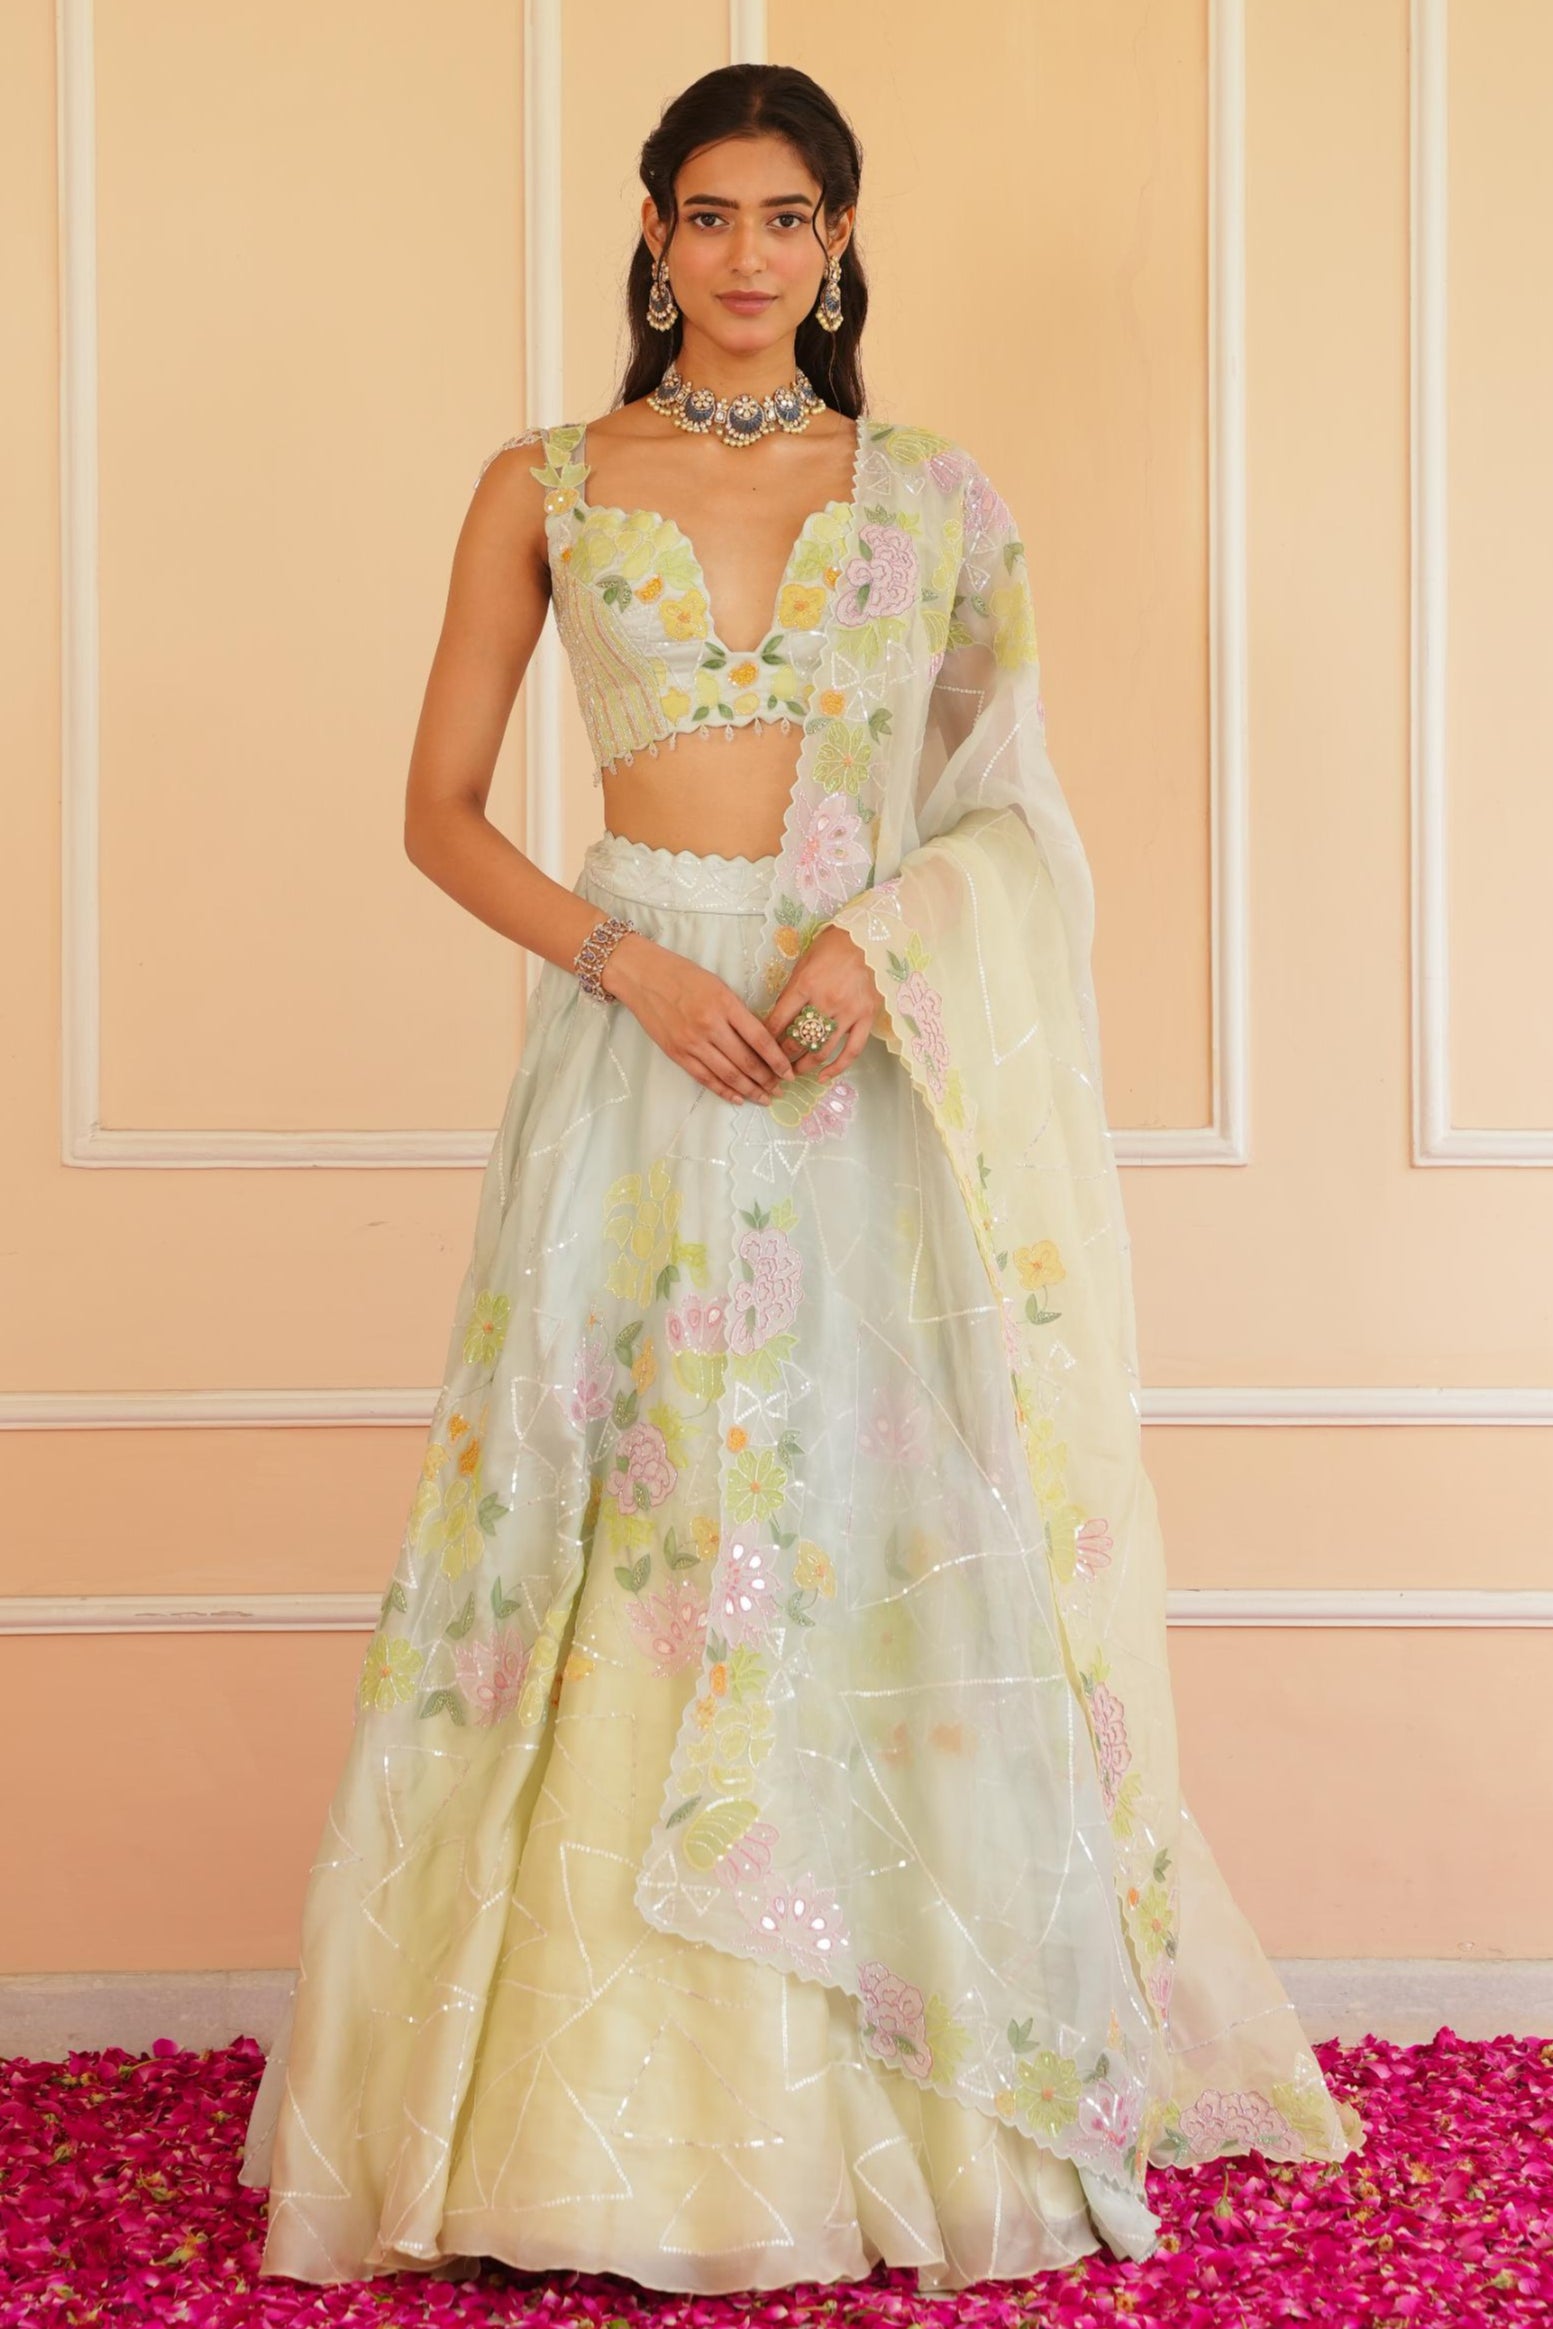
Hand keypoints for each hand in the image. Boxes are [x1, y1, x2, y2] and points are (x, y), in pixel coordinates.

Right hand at [600, 932, 797, 1105]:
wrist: (642, 976)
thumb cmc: (683, 975)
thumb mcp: (718, 985)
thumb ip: (738, 1012)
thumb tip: (760, 1041)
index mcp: (725, 1004)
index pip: (759, 1039)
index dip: (777, 1060)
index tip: (789, 1072)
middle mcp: (710, 1025)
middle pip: (746, 1061)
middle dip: (767, 1079)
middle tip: (781, 1089)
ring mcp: (692, 1042)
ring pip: (728, 1074)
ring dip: (750, 1090)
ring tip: (765, 1098)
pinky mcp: (677, 1053)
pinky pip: (705, 1078)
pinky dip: (724, 1091)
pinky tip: (738, 1098)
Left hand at [763, 925, 882, 1081]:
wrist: (867, 938)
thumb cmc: (831, 948)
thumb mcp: (803, 964)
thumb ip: (791, 993)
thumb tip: (777, 1021)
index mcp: (805, 985)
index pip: (778, 1021)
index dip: (766, 1041)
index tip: (758, 1052)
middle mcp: (825, 1002)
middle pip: (797, 1040)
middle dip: (781, 1058)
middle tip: (773, 1067)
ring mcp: (848, 1012)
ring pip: (821, 1050)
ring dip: (804, 1066)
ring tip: (793, 1073)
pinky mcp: (866, 1018)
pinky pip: (851, 1051)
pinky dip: (837, 1067)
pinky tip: (823, 1077)